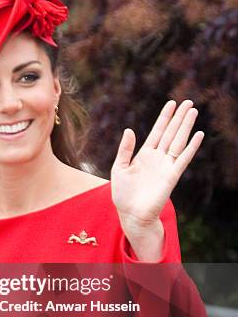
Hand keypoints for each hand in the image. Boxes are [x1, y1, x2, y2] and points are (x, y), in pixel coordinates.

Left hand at [111, 99, 202, 233]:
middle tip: (188, 101)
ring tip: (193, 111)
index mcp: (144, 154)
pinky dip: (191, 147)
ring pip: (178, 141)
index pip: (157, 131)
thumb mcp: (119, 168)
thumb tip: (129, 129)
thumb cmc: (123, 194)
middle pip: (170, 132)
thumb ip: (124, 149)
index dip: (164, 117)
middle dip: (179, 117)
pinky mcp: (172, 176)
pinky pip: (184, 158)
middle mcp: (157, 157)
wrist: (131, 214)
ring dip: (186, 126)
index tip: (171, 103)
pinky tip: (198, 134)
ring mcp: (166, 166)